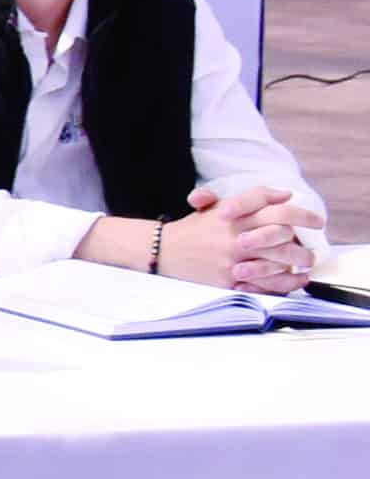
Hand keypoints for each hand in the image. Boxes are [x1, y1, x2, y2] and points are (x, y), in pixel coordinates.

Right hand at [176, 182, 314, 294]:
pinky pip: (264, 284)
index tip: (317, 222)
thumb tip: (285, 194)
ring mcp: (232, 259)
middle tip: (312, 250)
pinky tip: (295, 281)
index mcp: (234, 216)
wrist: (161, 251)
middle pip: (281, 235)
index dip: (302, 214)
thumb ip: (252, 198)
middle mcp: (235, 237)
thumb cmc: (193, 229)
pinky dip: (284, 284)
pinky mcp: (227, 280)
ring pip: (277, 261)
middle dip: (302, 243)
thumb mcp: (217, 206)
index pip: (276, 210)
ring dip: (297, 264)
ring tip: (305, 265)